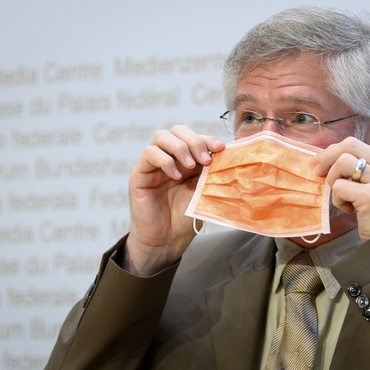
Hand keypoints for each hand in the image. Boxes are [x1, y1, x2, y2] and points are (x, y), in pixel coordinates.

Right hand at [124, 125, 224, 275]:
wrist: (167, 239)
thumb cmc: (186, 217)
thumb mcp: (204, 191)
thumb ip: (212, 172)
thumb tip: (229, 155)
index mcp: (188, 159)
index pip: (195, 136)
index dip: (207, 138)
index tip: (221, 148)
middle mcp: (170, 158)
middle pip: (178, 130)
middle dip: (195, 140)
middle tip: (206, 160)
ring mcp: (154, 164)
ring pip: (162, 137)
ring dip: (180, 148)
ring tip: (191, 167)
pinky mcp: (140, 173)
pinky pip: (150, 153)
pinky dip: (165, 160)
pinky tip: (175, 175)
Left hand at [316, 136, 369, 241]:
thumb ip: (360, 172)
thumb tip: (325, 158)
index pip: (355, 144)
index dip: (333, 151)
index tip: (321, 163)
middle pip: (348, 145)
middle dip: (327, 158)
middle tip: (318, 174)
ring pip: (342, 163)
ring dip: (333, 181)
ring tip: (342, 198)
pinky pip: (339, 187)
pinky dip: (337, 200)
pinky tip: (348, 211)